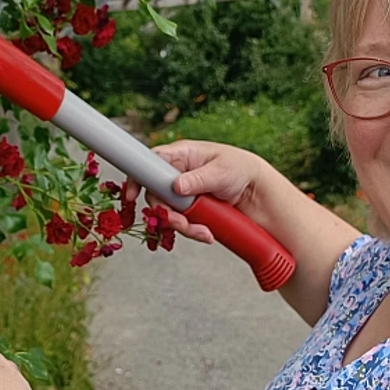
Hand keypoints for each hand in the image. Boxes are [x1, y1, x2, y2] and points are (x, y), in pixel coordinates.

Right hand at [128, 139, 276, 244]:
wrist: (257, 191)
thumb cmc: (240, 169)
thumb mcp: (220, 171)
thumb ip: (198, 179)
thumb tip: (176, 186)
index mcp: (181, 155)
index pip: (150, 162)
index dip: (137, 178)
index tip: (131, 195)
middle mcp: (177, 174)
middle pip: (156, 195)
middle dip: (167, 213)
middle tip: (180, 223)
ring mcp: (182, 193)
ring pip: (168, 213)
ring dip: (182, 226)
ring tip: (203, 232)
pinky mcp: (189, 209)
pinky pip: (181, 222)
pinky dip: (192, 230)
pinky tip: (207, 233)